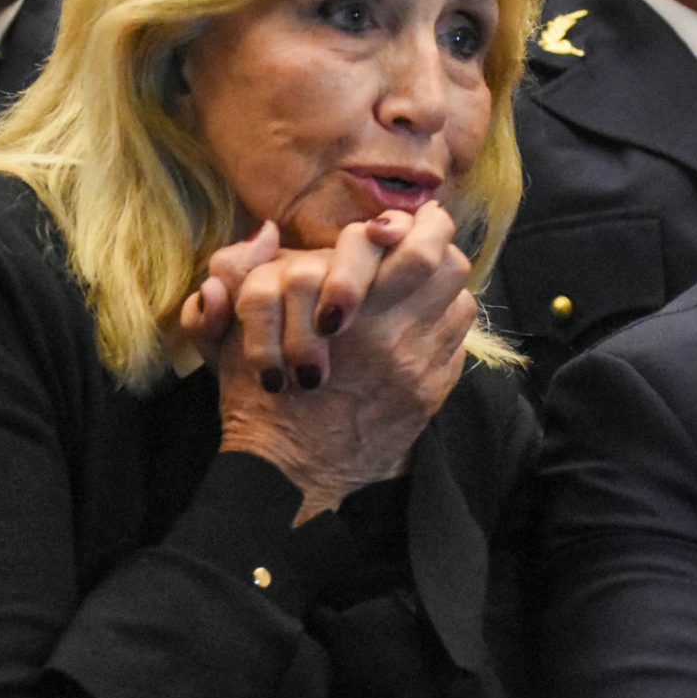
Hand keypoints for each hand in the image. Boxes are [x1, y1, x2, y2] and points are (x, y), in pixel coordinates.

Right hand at [188, 206, 475, 517]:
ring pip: (460, 302)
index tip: (398, 224)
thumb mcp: (236, 330)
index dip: (418, 226)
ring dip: (441, 288)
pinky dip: (441, 328)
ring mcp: (420, 368)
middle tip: (420, 239)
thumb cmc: (258, 400)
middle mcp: (397, 337)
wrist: (287, 472)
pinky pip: (456, 345)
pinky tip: (416, 328)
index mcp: (353, 314)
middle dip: (437, 246)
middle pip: (450, 267)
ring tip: (416, 285)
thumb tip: (266, 231)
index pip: (420, 249)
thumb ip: (242, 270)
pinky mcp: (430, 395)